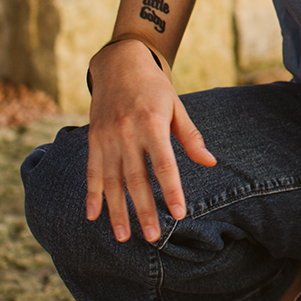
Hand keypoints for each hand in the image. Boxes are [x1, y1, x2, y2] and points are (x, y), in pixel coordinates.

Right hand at [85, 40, 216, 242]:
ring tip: (124, 236)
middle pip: (136, 179)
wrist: (119, 63)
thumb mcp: (177, 106)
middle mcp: (127, 132)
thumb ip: (191, 137)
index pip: (164, 164)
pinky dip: (91, 195)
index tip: (179, 213)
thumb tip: (209, 162)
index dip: (172, 190)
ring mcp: (107, 137)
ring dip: (117, 211)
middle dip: (144, 210)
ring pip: (111, 181)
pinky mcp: (93, 139)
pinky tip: (93, 216)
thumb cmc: (154, 87)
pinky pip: (92, 171)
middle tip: (154, 237)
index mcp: (152, 123)